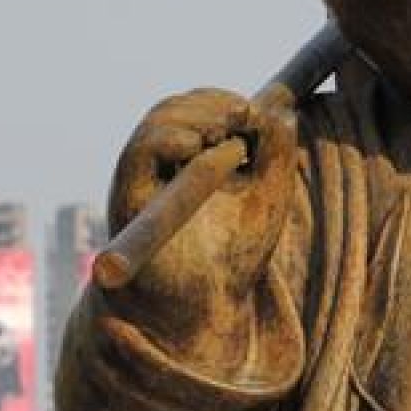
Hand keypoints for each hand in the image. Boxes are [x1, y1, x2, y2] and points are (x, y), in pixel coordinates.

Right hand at [108, 89, 296, 348]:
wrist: (208, 309)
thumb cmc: (235, 257)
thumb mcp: (267, 197)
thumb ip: (276, 153)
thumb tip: (279, 108)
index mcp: (189, 160)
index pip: (196, 110)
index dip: (220, 101)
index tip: (254, 111)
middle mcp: (161, 166)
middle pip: (173, 110)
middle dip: (209, 104)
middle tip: (242, 115)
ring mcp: (144, 181)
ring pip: (155, 125)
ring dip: (193, 117)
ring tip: (224, 134)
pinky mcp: (131, 200)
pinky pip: (138, 155)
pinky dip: (165, 139)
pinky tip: (194, 147)